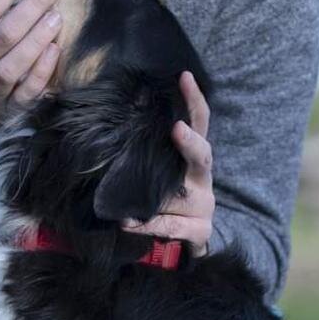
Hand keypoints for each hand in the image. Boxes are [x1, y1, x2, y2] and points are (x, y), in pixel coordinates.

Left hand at [121, 71, 213, 256]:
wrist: (183, 242)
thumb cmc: (164, 198)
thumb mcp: (157, 172)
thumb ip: (145, 151)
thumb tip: (114, 118)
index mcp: (194, 158)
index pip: (200, 123)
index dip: (194, 100)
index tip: (184, 77)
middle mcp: (203, 178)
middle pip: (203, 155)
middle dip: (190, 142)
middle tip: (177, 129)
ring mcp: (204, 205)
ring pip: (180, 196)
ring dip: (153, 196)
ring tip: (126, 199)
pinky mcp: (200, 230)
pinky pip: (173, 225)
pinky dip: (149, 224)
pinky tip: (128, 222)